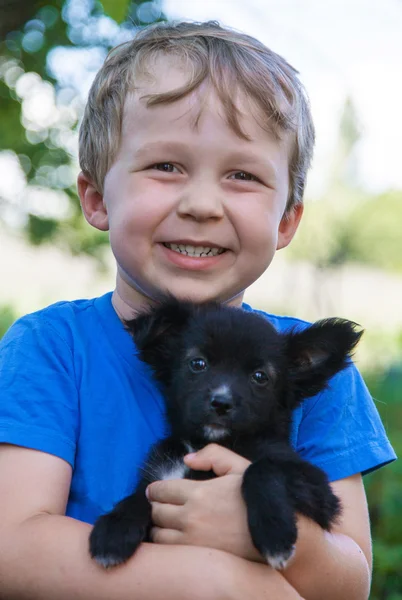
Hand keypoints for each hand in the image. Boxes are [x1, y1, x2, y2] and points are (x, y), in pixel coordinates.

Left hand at [146, 444, 263, 561]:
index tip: (154, 490)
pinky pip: (169, 553)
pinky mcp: (197, 559)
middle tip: (160, 505)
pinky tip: (174, 540)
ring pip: (158, 535)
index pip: (161, 490)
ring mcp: (192, 542)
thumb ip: (212, 455)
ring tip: (166, 524)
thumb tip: (187, 459)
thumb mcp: (239, 467)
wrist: (276, 535)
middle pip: (156, 512)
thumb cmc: (257, 499)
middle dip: (156, 507)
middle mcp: (190, 517)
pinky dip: (165, 546)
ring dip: (159, 528)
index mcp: (199, 492)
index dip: (155, 489)